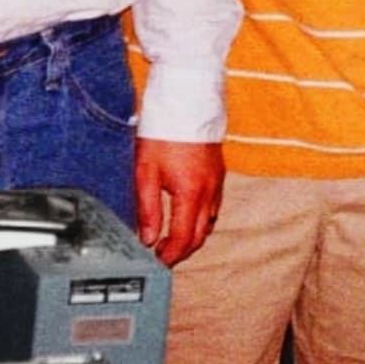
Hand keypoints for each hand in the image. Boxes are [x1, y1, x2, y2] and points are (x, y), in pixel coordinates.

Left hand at [134, 137, 224, 266]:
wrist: (186, 101)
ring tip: (173, 238)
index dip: (171, 255)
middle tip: (163, 255)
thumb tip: (148, 239)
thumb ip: (148, 209)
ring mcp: (217, 181)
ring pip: (209, 221)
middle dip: (183, 250)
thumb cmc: (164, 133)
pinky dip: (201, 218)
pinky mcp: (218, 172)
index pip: (184, 238)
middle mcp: (209, 191)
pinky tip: (187, 214)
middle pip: (200, 235)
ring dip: (193, 235)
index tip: (158, 262)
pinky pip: (214, 205)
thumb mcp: (146, 172)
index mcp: (191, 193)